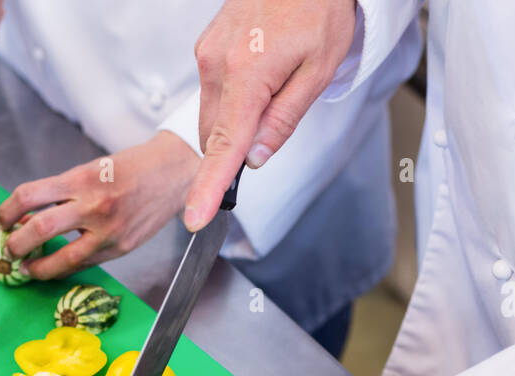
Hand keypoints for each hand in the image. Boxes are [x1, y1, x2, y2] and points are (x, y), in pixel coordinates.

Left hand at [0, 131, 199, 279]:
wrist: (174, 173)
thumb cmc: (130, 169)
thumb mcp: (91, 169)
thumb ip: (61, 191)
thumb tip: (28, 214)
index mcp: (81, 179)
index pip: (29, 196)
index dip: (8, 210)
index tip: (4, 218)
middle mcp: (93, 205)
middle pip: (39, 229)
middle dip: (15, 243)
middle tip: (8, 247)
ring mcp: (108, 231)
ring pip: (61, 258)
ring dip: (36, 266)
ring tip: (26, 266)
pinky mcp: (120, 248)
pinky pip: (83, 264)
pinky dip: (63, 268)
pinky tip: (53, 266)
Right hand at [184, 0, 356, 230]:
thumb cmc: (318, 6)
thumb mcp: (319, 69)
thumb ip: (284, 119)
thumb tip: (258, 158)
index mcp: (246, 75)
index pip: (223, 148)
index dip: (209, 187)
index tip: (196, 216)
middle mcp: (216, 65)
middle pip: (214, 135)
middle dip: (238, 144)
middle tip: (277, 115)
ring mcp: (207, 53)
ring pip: (213, 114)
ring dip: (237, 117)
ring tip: (276, 78)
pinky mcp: (206, 46)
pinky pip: (214, 89)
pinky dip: (234, 96)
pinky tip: (261, 67)